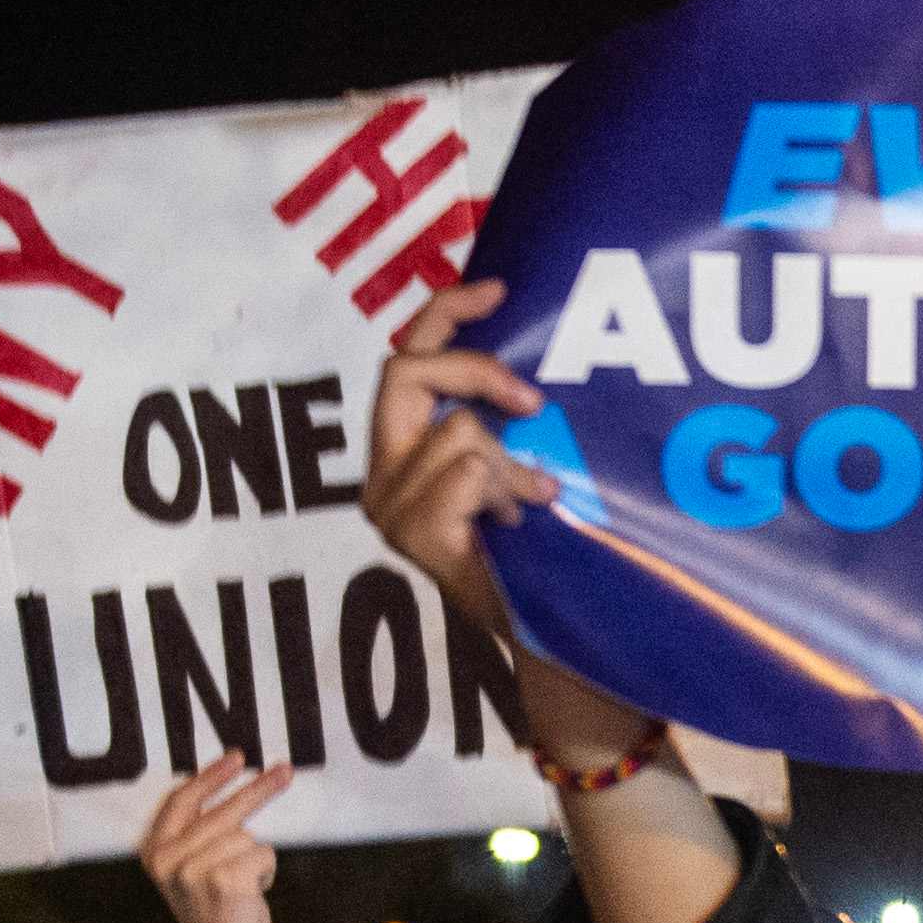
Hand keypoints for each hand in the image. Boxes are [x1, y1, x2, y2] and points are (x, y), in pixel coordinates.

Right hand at [140, 756, 292, 922]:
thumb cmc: (216, 914)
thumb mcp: (191, 872)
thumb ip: (197, 835)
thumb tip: (230, 788)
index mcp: (155, 853)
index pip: (180, 801)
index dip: (210, 777)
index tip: (236, 757)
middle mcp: (169, 861)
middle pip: (222, 810)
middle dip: (258, 790)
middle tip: (285, 771)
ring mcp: (194, 870)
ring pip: (247, 835)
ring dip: (256, 858)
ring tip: (245, 886)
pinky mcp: (224, 880)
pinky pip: (263, 853)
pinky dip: (267, 871)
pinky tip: (252, 894)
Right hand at [361, 276, 552, 644]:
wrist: (542, 633)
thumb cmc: (530, 552)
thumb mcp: (508, 470)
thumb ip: (496, 422)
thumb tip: (524, 364)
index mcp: (397, 452)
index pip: (404, 357)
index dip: (444, 313)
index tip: (499, 288)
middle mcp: (380, 476)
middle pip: (405, 371)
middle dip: (476, 371)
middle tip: (532, 402)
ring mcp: (390, 509)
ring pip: (461, 431)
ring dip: (514, 464)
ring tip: (532, 503)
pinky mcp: (415, 534)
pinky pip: (470, 471)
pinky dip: (510, 489)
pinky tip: (519, 523)